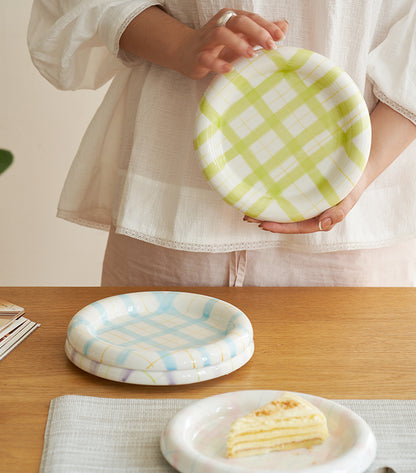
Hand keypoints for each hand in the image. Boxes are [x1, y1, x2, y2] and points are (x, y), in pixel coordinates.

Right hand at [178, 9, 288, 78]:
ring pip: (221, 34)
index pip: (251, 18)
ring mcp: (207, 40)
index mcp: (231, 18)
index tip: (280, 37)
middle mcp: (219, 24)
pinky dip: (218, 63)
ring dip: (238, 43)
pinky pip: (207, 58)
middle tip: (270, 46)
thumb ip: (260, 32)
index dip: (266, 25)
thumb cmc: (217, 46)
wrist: (186, 53)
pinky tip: (229, 69)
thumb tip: (284, 26)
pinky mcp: (198, 56)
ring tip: (251, 55)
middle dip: (256, 32)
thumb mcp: (240, 38)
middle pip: (239, 21)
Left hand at [244, 179, 365, 233]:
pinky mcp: (302, 190)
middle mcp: (309, 213)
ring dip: (266, 209)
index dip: (279, 227)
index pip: (295, 227)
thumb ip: (339, 212)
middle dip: (265, 219)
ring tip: (247, 206)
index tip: (262, 224)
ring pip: (282, 209)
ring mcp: (305, 202)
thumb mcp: (349, 198)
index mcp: (318, 220)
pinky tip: (261, 192)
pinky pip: (285, 195)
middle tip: (246, 215)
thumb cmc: (353, 183)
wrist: (358, 164)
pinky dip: (273, 195)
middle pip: (284, 220)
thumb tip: (323, 225)